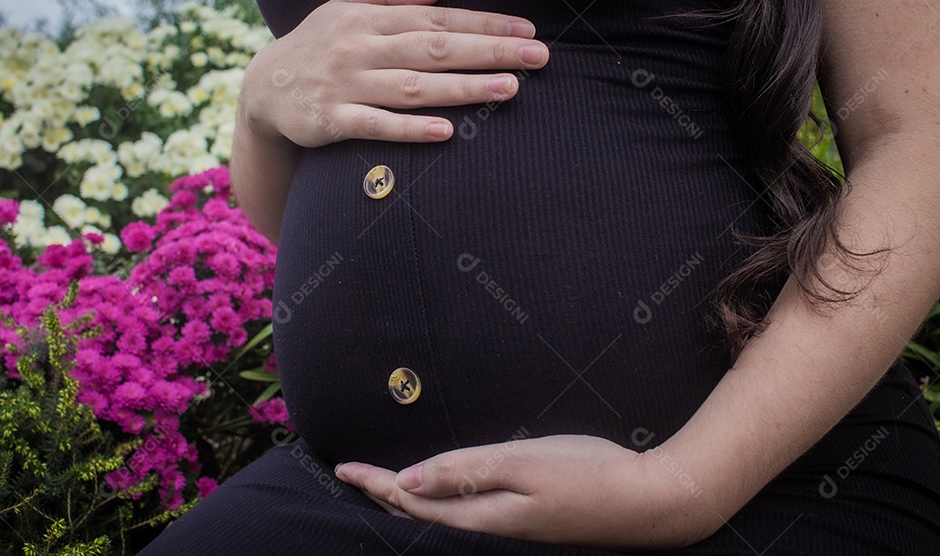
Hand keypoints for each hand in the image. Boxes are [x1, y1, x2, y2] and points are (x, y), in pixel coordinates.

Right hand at [238, 0, 548, 148]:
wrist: (262, 88)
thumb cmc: (315, 45)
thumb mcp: (343, 7)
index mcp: (371, 18)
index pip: (438, 19)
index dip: (484, 24)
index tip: (526, 31)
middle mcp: (362, 48)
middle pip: (435, 49)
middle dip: (489, 51)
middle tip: (537, 57)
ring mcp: (347, 84)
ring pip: (413, 86)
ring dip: (463, 88)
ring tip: (508, 89)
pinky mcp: (330, 120)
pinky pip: (375, 125)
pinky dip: (409, 128)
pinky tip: (447, 131)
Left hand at [333, 434, 715, 549]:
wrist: (650, 504)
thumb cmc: (589, 475)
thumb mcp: (522, 464)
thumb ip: (464, 472)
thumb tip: (406, 483)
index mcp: (482, 517)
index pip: (413, 503)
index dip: (377, 484)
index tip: (344, 468)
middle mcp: (491, 531)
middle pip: (423, 516)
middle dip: (385, 495)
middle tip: (353, 476)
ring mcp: (510, 531)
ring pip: (443, 519)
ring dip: (410, 501)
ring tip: (386, 487)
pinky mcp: (528, 525)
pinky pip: (467, 517)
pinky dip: (441, 503)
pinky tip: (444, 495)